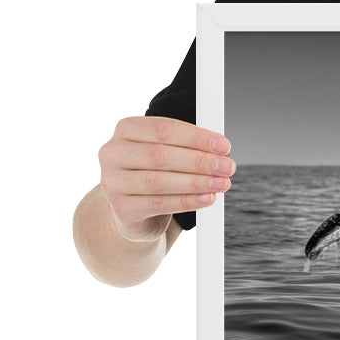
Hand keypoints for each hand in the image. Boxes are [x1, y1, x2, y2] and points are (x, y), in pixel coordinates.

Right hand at [98, 116, 235, 241]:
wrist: (134, 210)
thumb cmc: (155, 172)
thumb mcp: (168, 152)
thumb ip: (188, 146)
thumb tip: (220, 150)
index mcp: (126, 129)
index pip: (164, 129)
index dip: (197, 137)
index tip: (223, 146)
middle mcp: (113, 153)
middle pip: (161, 155)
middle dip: (200, 161)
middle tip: (227, 166)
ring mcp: (112, 182)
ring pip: (160, 181)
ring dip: (197, 182)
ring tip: (221, 183)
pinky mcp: (121, 208)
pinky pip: (159, 204)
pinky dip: (187, 201)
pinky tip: (207, 198)